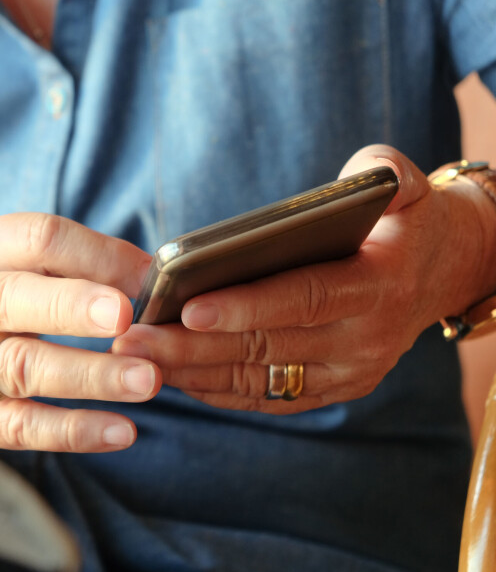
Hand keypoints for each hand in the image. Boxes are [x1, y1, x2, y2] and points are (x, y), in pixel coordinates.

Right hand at [0, 213, 160, 450]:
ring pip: (19, 368)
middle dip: (72, 306)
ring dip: (88, 374)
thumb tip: (151, 278)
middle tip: (128, 316)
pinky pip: (18, 428)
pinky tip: (122, 431)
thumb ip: (68, 264)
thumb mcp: (3, 265)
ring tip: (146, 379)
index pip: (34, 238)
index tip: (149, 278)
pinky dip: (73, 431)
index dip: (96, 255)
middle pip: (11, 299)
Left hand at [112, 145, 495, 412]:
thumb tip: (372, 177)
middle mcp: (363, 341)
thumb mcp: (408, 188)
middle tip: (131, 340)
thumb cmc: (406, 224)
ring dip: (191, 373)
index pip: (303, 299)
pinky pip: (264, 397)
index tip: (189, 310)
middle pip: (265, 347)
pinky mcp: (329, 390)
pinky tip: (171, 375)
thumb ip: (386, 175)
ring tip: (133, 358)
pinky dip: (215, 389)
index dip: (246, 307)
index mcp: (377, 287)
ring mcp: (346, 374)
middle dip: (192, 347)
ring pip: (256, 379)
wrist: (440, 275)